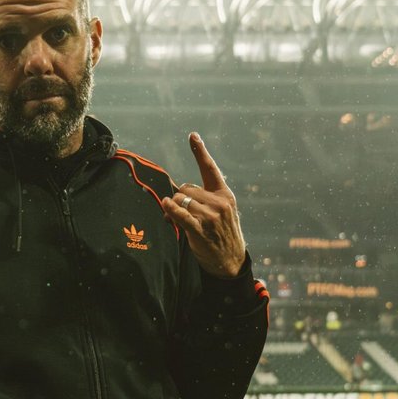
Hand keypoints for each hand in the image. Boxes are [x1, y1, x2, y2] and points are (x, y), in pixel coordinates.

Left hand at [160, 132, 247, 277]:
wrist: (231, 262)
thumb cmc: (222, 235)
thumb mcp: (221, 213)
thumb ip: (203, 200)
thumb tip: (174, 195)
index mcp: (225, 195)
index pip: (210, 169)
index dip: (200, 151)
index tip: (193, 135)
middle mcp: (219, 202)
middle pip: (186, 188)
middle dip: (180, 198)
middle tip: (179, 211)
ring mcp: (210, 216)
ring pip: (180, 199)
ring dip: (174, 208)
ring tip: (177, 219)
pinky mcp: (200, 229)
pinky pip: (179, 213)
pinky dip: (170, 209)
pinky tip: (166, 209)